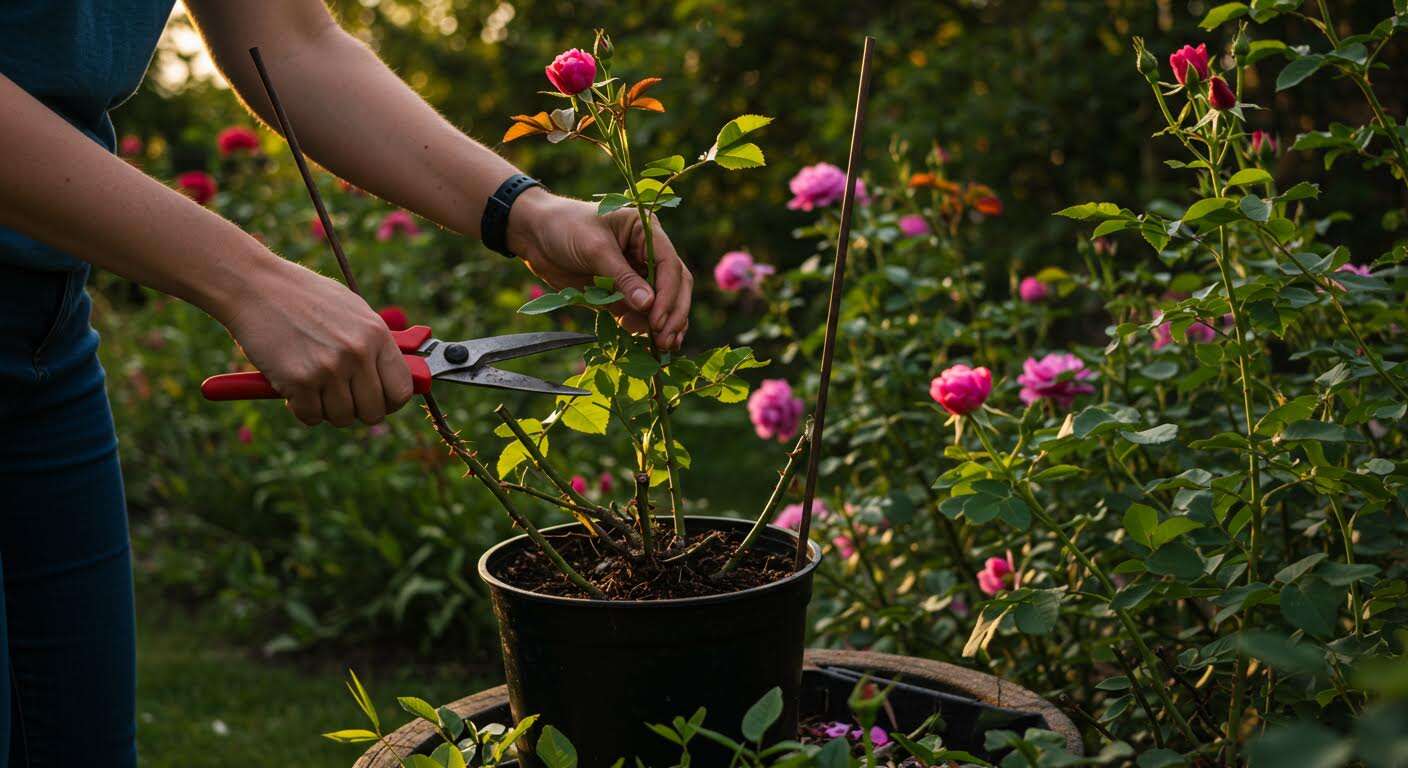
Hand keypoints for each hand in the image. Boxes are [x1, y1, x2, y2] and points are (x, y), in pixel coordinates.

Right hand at [219, 258, 414, 426]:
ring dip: (327, 410)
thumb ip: (373, 344)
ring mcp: (329, 368)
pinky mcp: (299, 381)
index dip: (390, 403)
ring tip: (314, 385)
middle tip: (340, 400)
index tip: (379, 403)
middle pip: (374, 412)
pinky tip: (293, 386)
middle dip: (357, 412)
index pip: (401, 390)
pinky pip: (310, 417)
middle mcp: (358, 353)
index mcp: (377, 334)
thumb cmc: (303, 297)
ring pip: (342, 418)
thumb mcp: (352, 310)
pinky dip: (301, 409)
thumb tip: (391, 377)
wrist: (255, 286)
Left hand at [506, 189, 692, 349]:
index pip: (669, 265)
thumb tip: (649, 305)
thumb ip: (622, 278)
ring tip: (664, 347)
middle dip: (673, 313)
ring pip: (660, 302)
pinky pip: (638, 313)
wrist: (533, 234)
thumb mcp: (595, 249)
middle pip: (674, 286)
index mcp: (646, 232)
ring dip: (664, 324)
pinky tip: (646, 342)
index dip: (669, 294)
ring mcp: (634, 275)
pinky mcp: (618, 294)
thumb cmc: (565, 227)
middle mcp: (646, 254)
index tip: (659, 319)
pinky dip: (643, 328)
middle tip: (666, 339)